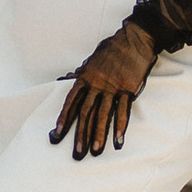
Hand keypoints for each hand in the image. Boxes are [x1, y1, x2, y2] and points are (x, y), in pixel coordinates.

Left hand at [49, 22, 155, 160]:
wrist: (134, 39)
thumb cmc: (112, 49)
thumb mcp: (92, 58)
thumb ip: (80, 72)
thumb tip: (66, 78)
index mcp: (86, 77)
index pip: (71, 101)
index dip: (64, 118)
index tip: (57, 133)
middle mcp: (97, 83)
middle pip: (86, 112)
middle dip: (81, 133)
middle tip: (77, 152)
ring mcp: (113, 87)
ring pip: (103, 114)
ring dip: (99, 134)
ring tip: (96, 151)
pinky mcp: (128, 89)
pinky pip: (123, 110)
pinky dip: (121, 126)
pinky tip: (118, 140)